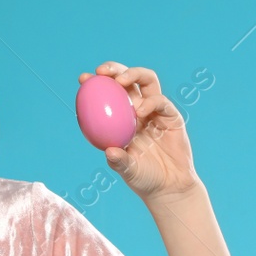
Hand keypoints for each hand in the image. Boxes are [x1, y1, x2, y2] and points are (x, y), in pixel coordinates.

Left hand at [78, 62, 200, 204]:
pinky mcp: (171, 115)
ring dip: (133, 74)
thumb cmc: (144, 179)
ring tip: (121, 81)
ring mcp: (156, 110)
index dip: (96, 83)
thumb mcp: (128, 171)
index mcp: (122, 118)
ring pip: (146, 80)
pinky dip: (151, 102)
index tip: (83, 78)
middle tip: (102, 71)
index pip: (107, 94)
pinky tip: (141, 111)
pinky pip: (161, 101)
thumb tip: (109, 151)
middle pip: (127, 79)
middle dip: (114, 69)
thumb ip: (119, 161)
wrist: (170, 186)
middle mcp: (138, 109)